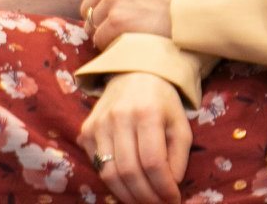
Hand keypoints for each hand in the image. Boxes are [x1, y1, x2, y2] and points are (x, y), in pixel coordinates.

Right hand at [79, 72, 189, 203]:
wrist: (134, 75)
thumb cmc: (162, 103)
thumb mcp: (180, 126)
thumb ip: (178, 157)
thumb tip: (169, 186)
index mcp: (146, 112)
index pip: (153, 162)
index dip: (164, 187)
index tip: (174, 199)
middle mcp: (118, 117)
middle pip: (129, 171)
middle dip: (146, 196)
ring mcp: (98, 124)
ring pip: (109, 173)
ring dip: (129, 195)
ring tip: (144, 201)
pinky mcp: (86, 131)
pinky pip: (98, 166)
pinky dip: (113, 184)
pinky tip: (128, 188)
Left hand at [80, 0, 178, 47]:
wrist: (196, 12)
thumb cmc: (178, 0)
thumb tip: (102, 4)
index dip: (102, 8)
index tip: (114, 19)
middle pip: (88, 7)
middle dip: (100, 22)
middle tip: (119, 33)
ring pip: (93, 25)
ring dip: (106, 35)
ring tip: (127, 38)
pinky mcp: (117, 20)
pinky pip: (100, 39)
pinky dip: (110, 46)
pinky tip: (127, 45)